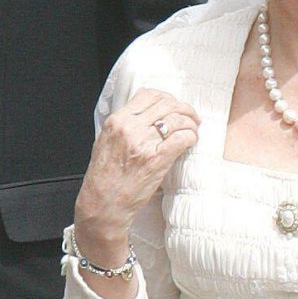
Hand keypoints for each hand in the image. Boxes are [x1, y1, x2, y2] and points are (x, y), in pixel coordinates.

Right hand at [73, 89, 198, 264]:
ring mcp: (143, 143)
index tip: (175, 106)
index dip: (168, 98)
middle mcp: (129, 128)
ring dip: (191, 124)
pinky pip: (182, 138)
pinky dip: (191, 137)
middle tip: (192, 118)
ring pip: (177, 119)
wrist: (104, 203)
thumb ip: (125, 126)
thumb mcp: (107, 141)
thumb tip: (149, 115)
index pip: (149, 95)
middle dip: (185, 109)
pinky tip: (190, 142)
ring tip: (193, 131)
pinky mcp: (157, 159)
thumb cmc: (106, 176)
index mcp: (117, 121)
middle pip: (167, 104)